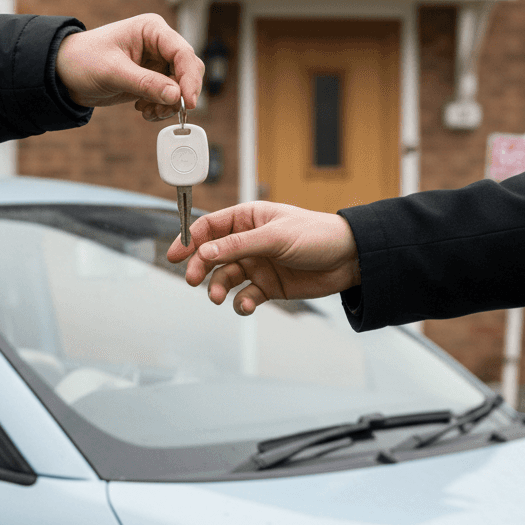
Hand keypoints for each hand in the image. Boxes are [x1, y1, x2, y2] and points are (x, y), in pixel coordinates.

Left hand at [55, 13, 204, 120]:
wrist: (63, 74)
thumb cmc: (82, 60)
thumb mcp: (113, 72)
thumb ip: (146, 83)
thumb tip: (175, 95)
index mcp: (151, 30)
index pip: (182, 52)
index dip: (189, 78)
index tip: (187, 102)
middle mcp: (158, 44)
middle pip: (188, 69)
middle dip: (180, 93)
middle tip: (166, 111)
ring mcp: (156, 63)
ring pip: (180, 86)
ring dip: (169, 103)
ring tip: (148, 111)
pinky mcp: (151, 79)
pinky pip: (169, 96)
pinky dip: (161, 107)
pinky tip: (143, 110)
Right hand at [167, 201, 360, 314]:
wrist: (350, 259)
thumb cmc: (317, 235)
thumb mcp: (274, 237)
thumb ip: (237, 246)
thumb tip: (204, 253)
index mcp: (248, 218)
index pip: (210, 227)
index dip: (189, 239)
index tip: (174, 255)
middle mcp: (249, 241)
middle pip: (212, 255)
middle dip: (200, 268)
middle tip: (192, 280)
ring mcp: (257, 264)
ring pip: (226, 278)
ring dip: (218, 288)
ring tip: (219, 297)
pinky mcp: (269, 286)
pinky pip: (245, 296)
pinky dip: (241, 303)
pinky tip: (246, 305)